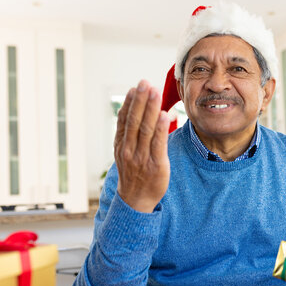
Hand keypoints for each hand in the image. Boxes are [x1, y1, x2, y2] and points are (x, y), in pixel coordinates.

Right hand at [114, 80, 170, 212]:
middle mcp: (129, 150)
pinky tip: (164, 114)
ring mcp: (141, 157)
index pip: (124, 120)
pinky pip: (158, 144)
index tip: (135, 88)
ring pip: (145, 129)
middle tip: (145, 83)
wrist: (136, 201)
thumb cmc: (134, 175)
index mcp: (121, 146)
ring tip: (155, 92)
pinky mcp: (156, 165)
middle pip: (134, 121)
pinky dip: (160, 128)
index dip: (129, 103)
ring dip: (150, 109)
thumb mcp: (126, 154)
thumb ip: (131, 135)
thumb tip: (138, 113)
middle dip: (140, 101)